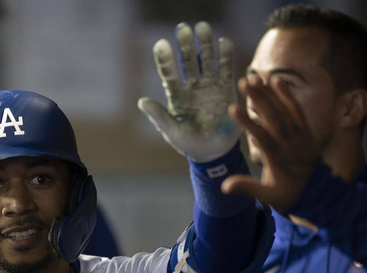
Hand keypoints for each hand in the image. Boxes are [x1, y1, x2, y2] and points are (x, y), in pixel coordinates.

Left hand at [138, 22, 238, 161]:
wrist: (213, 152)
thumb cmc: (189, 144)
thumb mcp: (172, 132)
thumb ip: (159, 116)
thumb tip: (141, 101)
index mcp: (176, 95)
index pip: (168, 73)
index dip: (165, 59)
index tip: (161, 44)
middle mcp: (191, 86)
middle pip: (188, 61)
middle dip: (186, 45)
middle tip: (183, 28)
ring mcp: (209, 86)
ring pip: (206, 60)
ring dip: (205, 44)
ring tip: (202, 27)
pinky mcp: (225, 89)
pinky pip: (225, 68)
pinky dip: (225, 56)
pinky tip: (224, 42)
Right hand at [221, 76, 320, 209]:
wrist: (317, 193)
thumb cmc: (288, 195)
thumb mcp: (268, 196)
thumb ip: (247, 188)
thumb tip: (224, 187)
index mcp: (278, 158)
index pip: (261, 137)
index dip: (247, 122)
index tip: (232, 109)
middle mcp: (289, 143)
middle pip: (273, 117)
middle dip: (258, 99)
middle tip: (243, 83)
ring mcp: (299, 135)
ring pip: (284, 110)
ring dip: (269, 93)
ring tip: (254, 78)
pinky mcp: (305, 130)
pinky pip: (297, 111)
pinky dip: (288, 96)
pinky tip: (277, 82)